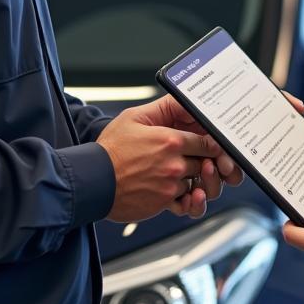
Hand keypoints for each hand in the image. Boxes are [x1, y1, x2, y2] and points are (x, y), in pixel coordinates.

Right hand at [97, 102, 227, 221]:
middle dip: (203, 161)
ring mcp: (170, 186)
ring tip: (181, 174)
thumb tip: (180, 99)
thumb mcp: (134, 117)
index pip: (209, 143)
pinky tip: (179, 193)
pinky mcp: (163, 204)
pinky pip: (186, 204)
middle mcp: (175, 164)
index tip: (208, 144)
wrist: (93, 180)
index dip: (210, 144)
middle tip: (198, 159)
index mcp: (172, 141)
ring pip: (196, 183)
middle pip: (206, 163)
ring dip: (192, 180)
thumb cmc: (111, 149)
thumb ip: (162, 108)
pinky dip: (186, 200)